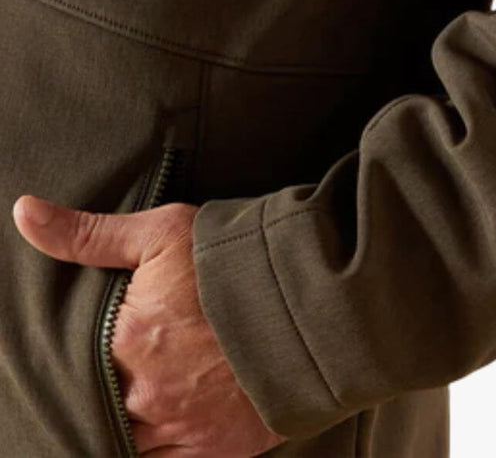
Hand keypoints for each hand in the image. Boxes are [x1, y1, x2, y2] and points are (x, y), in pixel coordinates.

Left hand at [13, 194, 287, 456]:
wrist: (315, 299)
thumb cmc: (234, 262)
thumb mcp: (162, 233)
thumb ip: (89, 234)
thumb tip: (25, 213)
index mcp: (126, 340)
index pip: (75, 365)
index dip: (85, 359)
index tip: (97, 348)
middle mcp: (146, 393)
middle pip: (102, 406)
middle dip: (109, 391)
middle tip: (131, 369)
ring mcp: (181, 427)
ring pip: (131, 441)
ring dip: (132, 423)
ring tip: (148, 395)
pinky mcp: (214, 451)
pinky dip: (160, 451)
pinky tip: (164, 427)